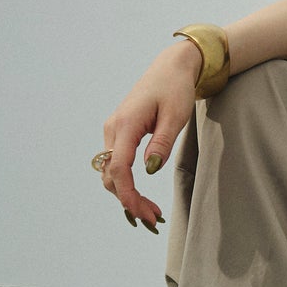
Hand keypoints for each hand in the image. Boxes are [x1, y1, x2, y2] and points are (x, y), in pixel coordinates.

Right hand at [97, 41, 199, 230]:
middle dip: (128, 200)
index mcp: (126, 125)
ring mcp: (114, 131)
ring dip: (127, 194)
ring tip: (151, 211)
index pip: (119, 168)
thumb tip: (150, 170)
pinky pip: (117, 163)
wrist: (171, 67)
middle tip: (153, 219)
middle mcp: (113, 129)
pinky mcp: (120, 133)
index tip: (142, 213)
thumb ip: (162, 143)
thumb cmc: (176, 89)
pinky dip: (126, 182)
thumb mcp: (176, 116)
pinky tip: (141, 195)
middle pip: (111, 175)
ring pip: (112, 172)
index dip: (128, 194)